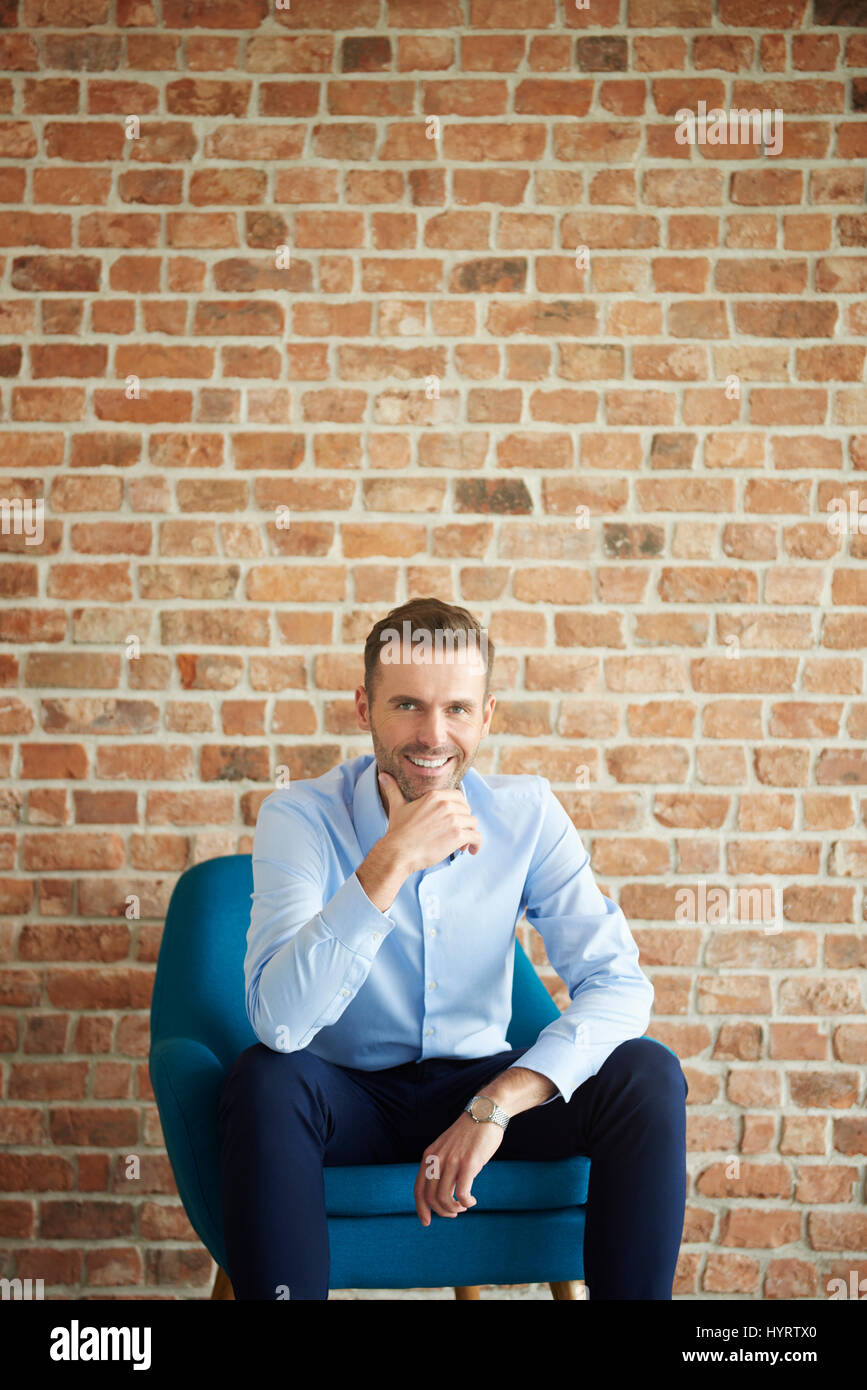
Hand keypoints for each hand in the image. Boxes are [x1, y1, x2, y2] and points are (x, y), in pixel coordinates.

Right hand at [378, 771, 481, 874]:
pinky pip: (476, 837)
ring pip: (473, 823)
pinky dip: (476, 844)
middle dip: (464, 821)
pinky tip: (471, 850)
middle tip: (456, 833)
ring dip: (469, 833)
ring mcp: (453, 820)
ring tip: (461, 845)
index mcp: (434, 796)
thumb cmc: (398, 831)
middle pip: (467, 810)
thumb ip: (393, 790)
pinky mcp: (457, 835)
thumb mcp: (397, 806)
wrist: (398, 852)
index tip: (455, 819)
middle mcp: (446, 805)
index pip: (458, 796)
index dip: (460, 808)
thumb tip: (382, 775)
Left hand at [413, 1111, 503, 1225]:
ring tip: (464, 1206)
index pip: (418, 1190)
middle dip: (442, 1212)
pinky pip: (463, 1193)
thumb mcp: (447, 1149)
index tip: (426, 1222)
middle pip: (430, 1198)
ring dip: (454, 1208)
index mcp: (429, 1156)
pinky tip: (472, 1200)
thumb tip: (441, 1192)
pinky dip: (467, 1202)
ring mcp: (452, 1161)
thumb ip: (441, 1166)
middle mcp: (437, 1159)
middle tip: (454, 1212)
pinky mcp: (469, 1163)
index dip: (421, 1209)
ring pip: (444, 1198)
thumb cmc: (468, 1134)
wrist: (484, 1113)